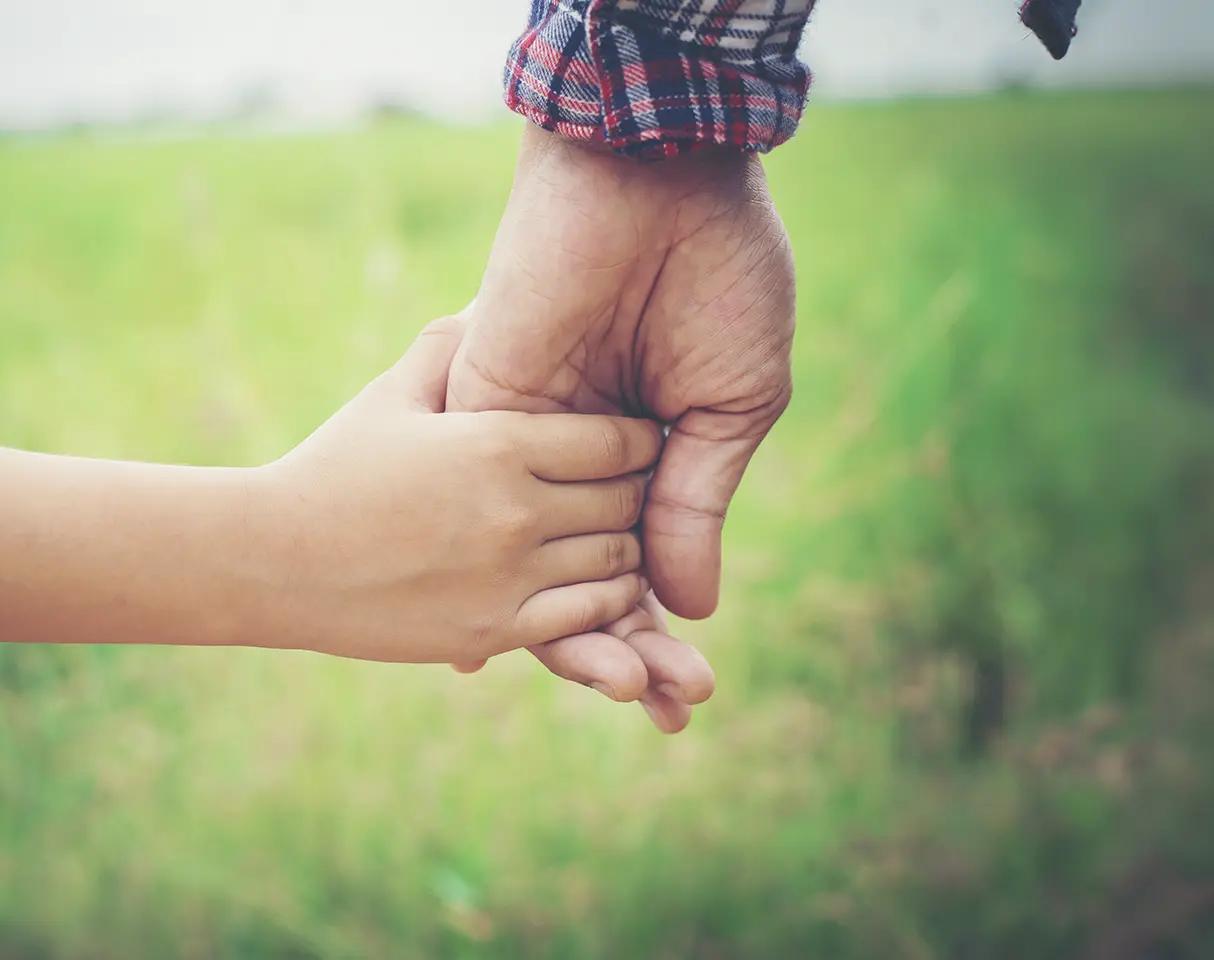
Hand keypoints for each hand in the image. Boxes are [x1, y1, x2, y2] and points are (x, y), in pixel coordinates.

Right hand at [256, 312, 663, 663]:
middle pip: (625, 499)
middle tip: (637, 491)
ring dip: (628, 548)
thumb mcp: (390, 395)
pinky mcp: (494, 629)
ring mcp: (508, 575)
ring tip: (621, 537)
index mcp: (497, 443)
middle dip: (637, 493)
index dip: (641, 441)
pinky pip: (587, 613)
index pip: (617, 440)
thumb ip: (446, 349)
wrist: (274, 562)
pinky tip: (599, 584)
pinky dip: (608, 599)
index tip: (643, 442)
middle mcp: (514, 509)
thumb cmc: (332, 469)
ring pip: (618, 560)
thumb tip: (483, 306)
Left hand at [446, 125, 795, 722]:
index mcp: (649, 450)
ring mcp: (531, 441)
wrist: (656, 180)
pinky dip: (491, 575)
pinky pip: (482, 511)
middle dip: (630, 649)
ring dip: (576, 634)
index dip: (666, 628)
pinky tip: (493, 653)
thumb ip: (695, 503)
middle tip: (671, 713)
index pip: (647, 560)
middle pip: (593, 577)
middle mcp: (585, 457)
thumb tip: (688, 606)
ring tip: (623, 698)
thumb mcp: (731, 406)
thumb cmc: (717, 278)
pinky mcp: (484, 414)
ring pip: (538, 562)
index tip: (687, 693)